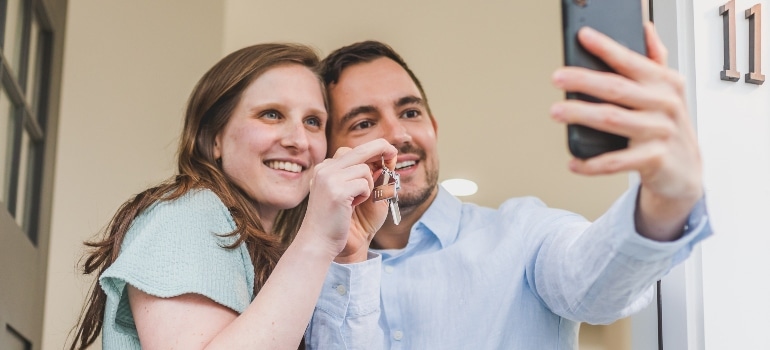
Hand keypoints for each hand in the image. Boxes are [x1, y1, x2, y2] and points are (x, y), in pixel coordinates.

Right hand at [336, 146, 397, 262]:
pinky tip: (352, 207)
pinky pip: (364, 184)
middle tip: (394, 153)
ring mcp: (329, 178)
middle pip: (360, 149)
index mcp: (326, 169)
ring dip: (368, 186)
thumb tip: (387, 161)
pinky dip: (365, 195)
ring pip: (364, 169)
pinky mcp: (336, 190)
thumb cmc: (338, 222)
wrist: (321, 243)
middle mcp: (325, 169)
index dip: (373, 150)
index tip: (388, 153)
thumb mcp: (353, 195)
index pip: (353, 151)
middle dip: (381, 148)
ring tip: (356, 202)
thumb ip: (366, 178)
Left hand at [550, 23, 702, 239]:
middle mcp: (665, 105)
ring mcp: (660, 132)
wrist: (685, 171)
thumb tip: (645, 29)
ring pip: (612, 120)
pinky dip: (591, 163)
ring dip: (581, 114)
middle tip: (558, 77)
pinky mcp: (654, 159)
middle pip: (617, 88)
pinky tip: (574, 161)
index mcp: (666, 83)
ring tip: (557, 111)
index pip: (632, 61)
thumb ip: (656, 60)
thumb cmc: (669, 126)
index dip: (607, 47)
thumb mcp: (668, 91)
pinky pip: (616, 162)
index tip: (583, 36)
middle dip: (584, 81)